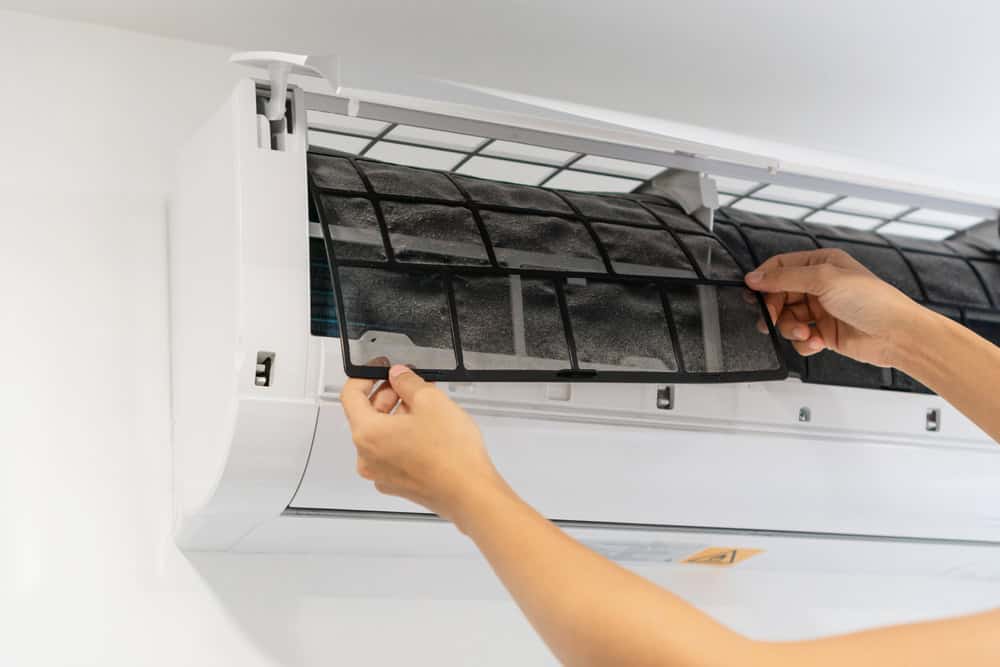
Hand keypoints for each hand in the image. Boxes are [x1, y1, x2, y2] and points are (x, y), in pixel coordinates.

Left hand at [340, 363, 509, 524]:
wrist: (470, 494)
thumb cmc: (450, 455)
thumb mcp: (430, 400)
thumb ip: (407, 382)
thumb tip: (398, 376)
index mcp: (367, 434)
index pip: (351, 395)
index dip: (366, 375)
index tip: (381, 367)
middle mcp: (367, 457)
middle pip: (366, 415)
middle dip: (387, 394)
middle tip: (410, 383)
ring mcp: (381, 474)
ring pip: (381, 435)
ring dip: (397, 415)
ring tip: (425, 405)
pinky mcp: (398, 484)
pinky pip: (392, 453)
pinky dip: (404, 436)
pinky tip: (427, 429)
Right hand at [745, 248, 925, 366]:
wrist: (896, 335)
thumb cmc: (872, 301)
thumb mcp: (823, 279)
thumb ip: (784, 278)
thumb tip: (754, 277)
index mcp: (821, 263)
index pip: (780, 267)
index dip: (764, 280)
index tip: (752, 293)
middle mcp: (819, 285)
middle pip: (778, 295)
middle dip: (775, 309)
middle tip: (774, 318)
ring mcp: (820, 310)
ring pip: (786, 319)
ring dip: (790, 328)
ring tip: (805, 332)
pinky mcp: (823, 332)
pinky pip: (799, 338)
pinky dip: (804, 342)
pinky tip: (818, 341)